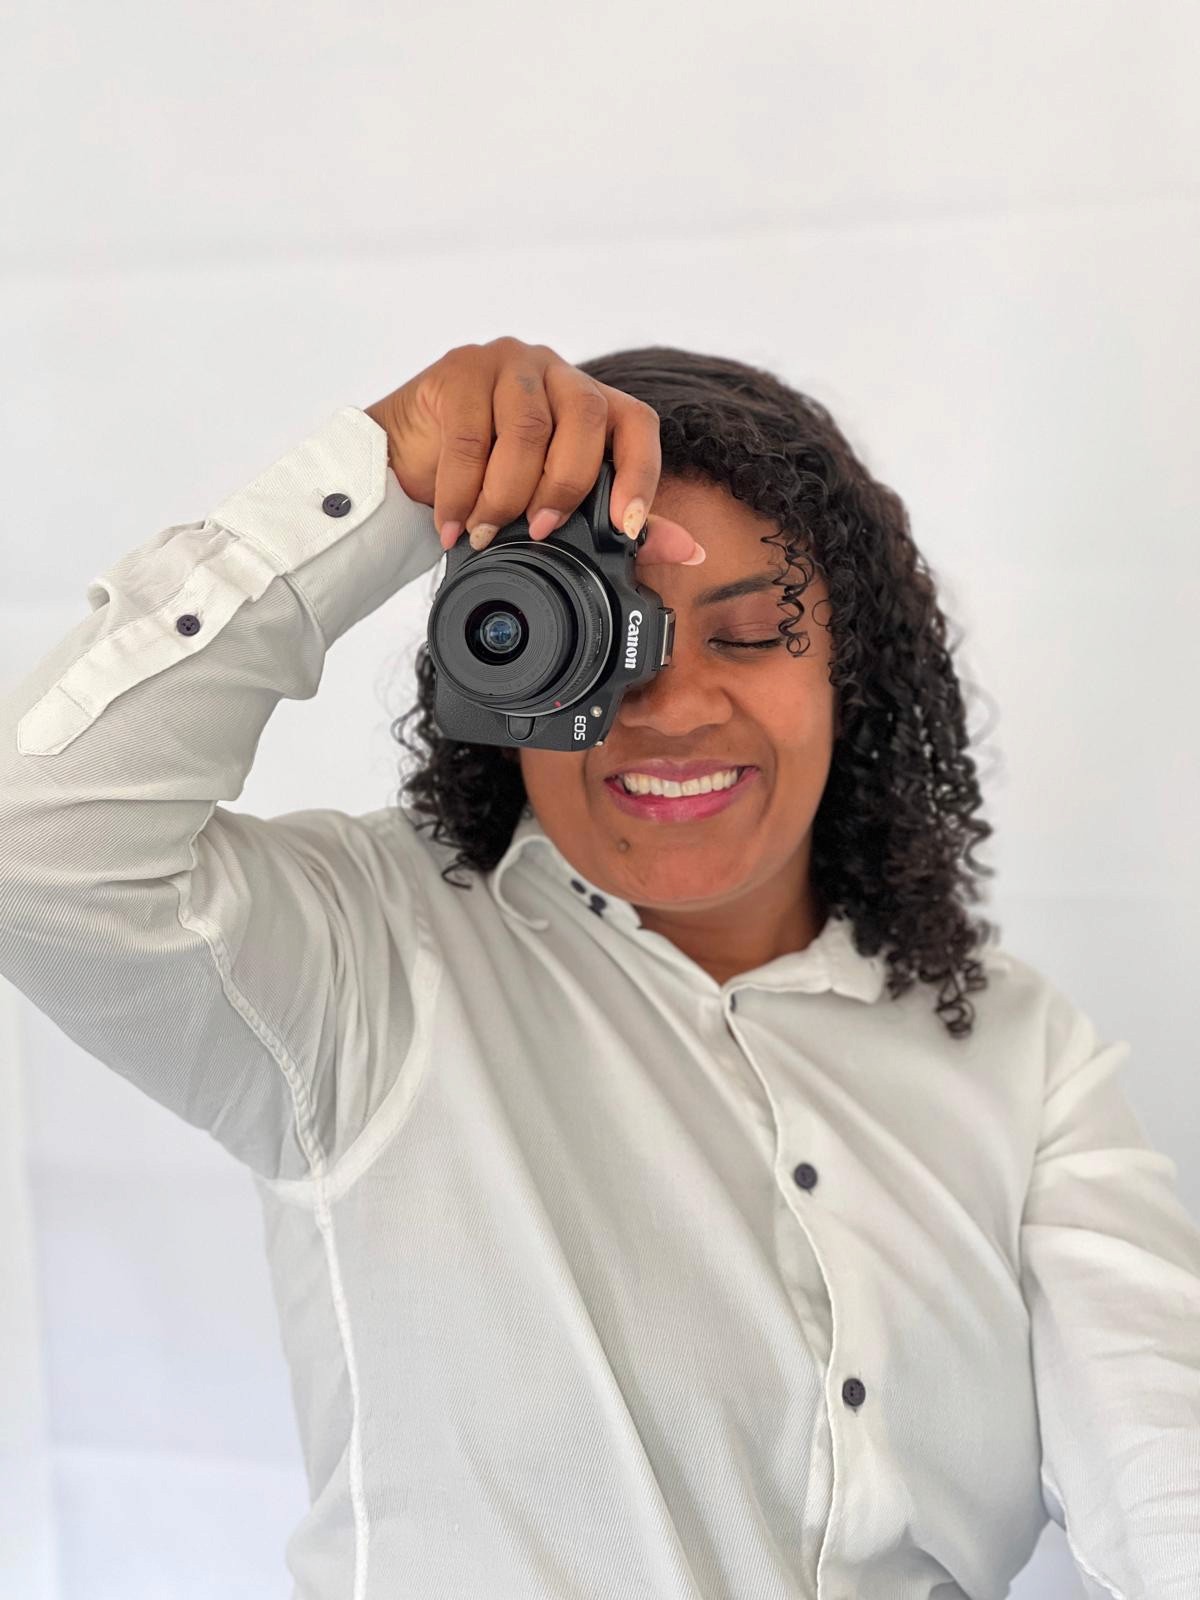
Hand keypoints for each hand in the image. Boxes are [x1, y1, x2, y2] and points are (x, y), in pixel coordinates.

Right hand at [364, 336, 704, 564]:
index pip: (636, 422)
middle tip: (538, 533)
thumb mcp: (553, 505)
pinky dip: (462, 492)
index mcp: (591, 401)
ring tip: (486, 534)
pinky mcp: (459, 368)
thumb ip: (617, 523)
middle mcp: (556, 371)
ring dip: (507, 494)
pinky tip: (454, 524)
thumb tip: (691, 551)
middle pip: (586, 419)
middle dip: (564, 488)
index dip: (640, 473)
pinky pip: (471, 435)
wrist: (407, 458)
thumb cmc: (489, 479)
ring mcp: (508, 362)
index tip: (626, 527)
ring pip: (528, 427)